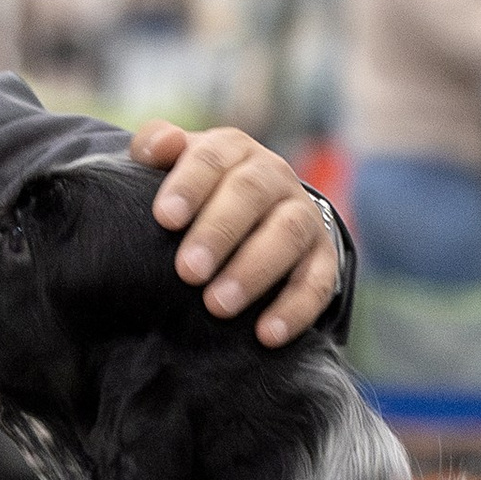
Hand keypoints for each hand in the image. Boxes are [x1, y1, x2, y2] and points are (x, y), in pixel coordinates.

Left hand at [130, 120, 338, 346]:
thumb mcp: (176, 165)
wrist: (263, 214)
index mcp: (234, 151)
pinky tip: (266, 334)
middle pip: (251, 194)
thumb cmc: (203, 193)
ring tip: (218, 305)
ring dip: (254, 270)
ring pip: (288, 235)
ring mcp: (303, 216)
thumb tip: (162, 145)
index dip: (190, 185)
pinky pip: (319, 282)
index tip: (165, 218)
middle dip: (219, 232)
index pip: (214, 158)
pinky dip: (295, 309)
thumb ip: (156, 147)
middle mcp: (274, 177)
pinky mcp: (324, 257)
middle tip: (188, 271)